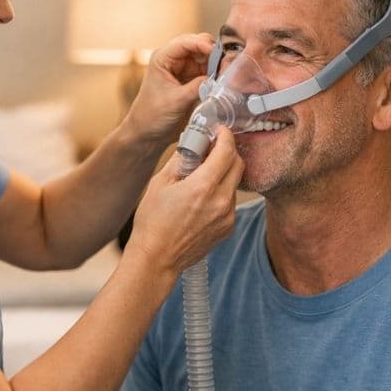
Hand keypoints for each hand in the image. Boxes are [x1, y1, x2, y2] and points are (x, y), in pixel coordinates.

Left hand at [124, 33, 215, 145]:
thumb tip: (217, 78)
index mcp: (162, 58)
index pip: (185, 42)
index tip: (217, 52)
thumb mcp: (176, 101)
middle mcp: (173, 59)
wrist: (148, 133)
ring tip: (227, 72)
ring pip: (205, 57)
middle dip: (213, 52)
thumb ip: (197, 87)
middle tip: (226, 63)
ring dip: (216, 63)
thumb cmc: (152, 116)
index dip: (202, 44)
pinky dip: (216, 73)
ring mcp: (183, 69)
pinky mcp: (190, 80)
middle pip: (198, 45)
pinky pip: (207, 71)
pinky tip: (223, 79)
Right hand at [127, 127, 243, 276]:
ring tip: (202, 175)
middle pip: (238, 164)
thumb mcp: (160, 183)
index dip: (224, 136)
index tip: (218, 130)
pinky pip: (231, 201)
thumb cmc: (153, 222)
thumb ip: (182, 159)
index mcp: (203, 187)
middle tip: (212, 148)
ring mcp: (227, 217)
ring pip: (235, 183)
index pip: (226, 151)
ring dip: (224, 172)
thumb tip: (194, 143)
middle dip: (227, 151)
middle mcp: (221, 201)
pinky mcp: (228, 228)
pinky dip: (221, 192)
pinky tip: (202, 196)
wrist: (157, 259)